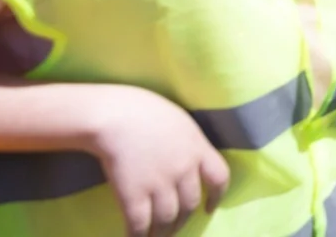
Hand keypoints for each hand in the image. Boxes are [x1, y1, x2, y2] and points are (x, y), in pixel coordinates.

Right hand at [84, 86, 228, 236]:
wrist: (115, 115)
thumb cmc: (146, 112)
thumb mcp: (181, 123)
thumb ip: (190, 145)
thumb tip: (193, 164)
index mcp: (198, 149)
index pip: (220, 178)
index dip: (217, 197)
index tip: (209, 208)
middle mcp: (183, 170)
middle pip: (189, 205)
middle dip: (182, 221)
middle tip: (173, 227)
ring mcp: (159, 184)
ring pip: (167, 220)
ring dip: (163, 233)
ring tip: (157, 236)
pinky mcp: (133, 195)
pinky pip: (139, 225)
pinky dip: (138, 236)